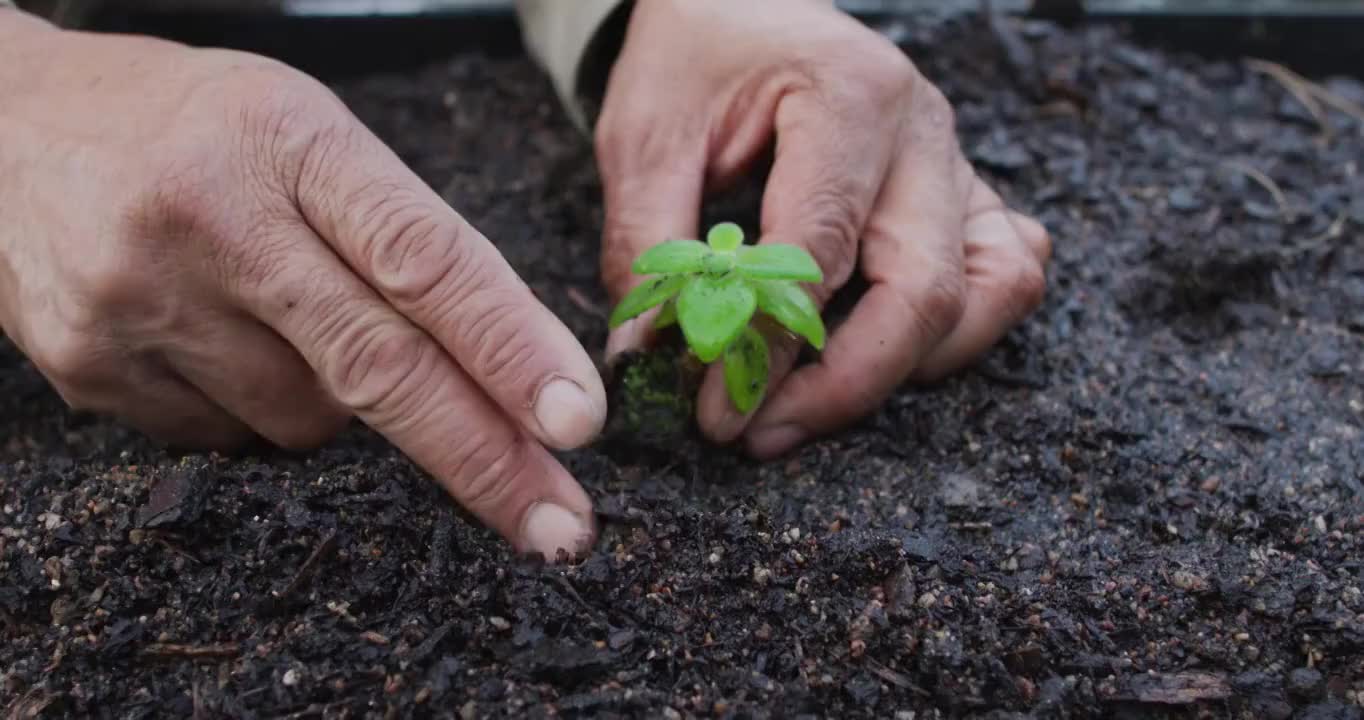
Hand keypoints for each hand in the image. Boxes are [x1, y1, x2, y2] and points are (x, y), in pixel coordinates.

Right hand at [0, 13, 604, 559]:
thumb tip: (507, 369)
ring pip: (309, 422)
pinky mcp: (94, 372)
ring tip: (288, 319)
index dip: (508, 346)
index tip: (578, 420)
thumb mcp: (303, 133)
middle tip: (562, 527)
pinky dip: (260, 412)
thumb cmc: (191, 128)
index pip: (421, 256)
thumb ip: (397, 236)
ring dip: (341, 404)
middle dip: (483, 458)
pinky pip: (232, 441)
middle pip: (377, 367)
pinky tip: (223, 344)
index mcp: (286, 140)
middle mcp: (211, 221)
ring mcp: (140, 304)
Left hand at [595, 0, 1049, 457]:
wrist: (738, 7)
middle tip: (759, 431)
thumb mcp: (646, 136)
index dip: (771, 348)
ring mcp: (958, 163)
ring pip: (990, 293)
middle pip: (925, 290)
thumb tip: (648, 362)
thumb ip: (648, 246)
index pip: (822, 251)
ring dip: (910, 367)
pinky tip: (885, 348)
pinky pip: (1010, 273)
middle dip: (844, 385)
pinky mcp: (967, 194)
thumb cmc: (696, 60)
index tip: (716, 410)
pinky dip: (963, 330)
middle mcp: (924, 130)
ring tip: (815, 402)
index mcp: (849, 95)